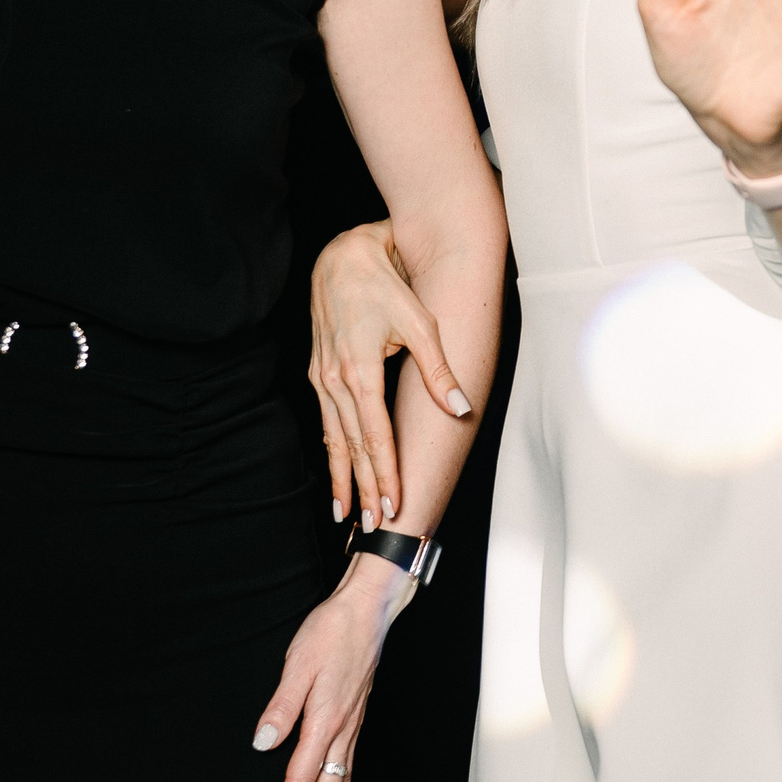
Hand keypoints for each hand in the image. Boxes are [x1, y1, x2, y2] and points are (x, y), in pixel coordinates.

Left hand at [251, 565, 406, 781]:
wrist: (368, 612)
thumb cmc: (330, 633)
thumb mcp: (297, 663)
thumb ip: (281, 706)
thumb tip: (264, 743)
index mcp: (324, 721)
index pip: (299, 780)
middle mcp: (341, 733)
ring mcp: (351, 730)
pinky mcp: (354, 723)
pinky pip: (347, 774)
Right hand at [309, 217, 472, 526]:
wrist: (343, 256)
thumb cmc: (385, 284)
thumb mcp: (418, 323)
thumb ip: (439, 371)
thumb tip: (462, 409)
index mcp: (358, 371)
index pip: (375, 436)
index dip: (385, 474)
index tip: (393, 505)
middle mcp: (334, 381)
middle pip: (352, 446)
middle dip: (365, 488)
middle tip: (376, 525)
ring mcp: (322, 379)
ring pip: (334, 439)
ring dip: (343, 477)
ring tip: (348, 513)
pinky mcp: (319, 374)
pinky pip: (326, 422)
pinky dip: (332, 452)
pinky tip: (336, 472)